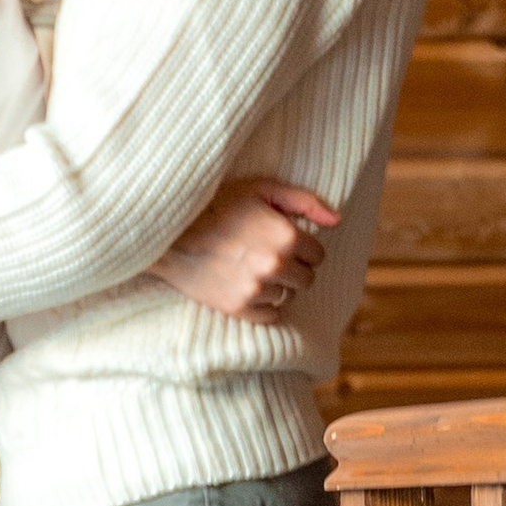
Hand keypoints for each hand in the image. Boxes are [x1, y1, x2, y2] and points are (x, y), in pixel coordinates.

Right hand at [150, 179, 339, 322]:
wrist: (168, 232)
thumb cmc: (216, 204)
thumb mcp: (262, 189)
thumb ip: (305, 202)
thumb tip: (337, 220)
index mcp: (287, 236)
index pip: (318, 254)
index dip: (302, 247)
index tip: (282, 242)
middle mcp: (275, 265)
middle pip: (306, 279)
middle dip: (293, 268)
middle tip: (267, 256)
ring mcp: (255, 289)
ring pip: (287, 297)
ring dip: (276, 286)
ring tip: (251, 269)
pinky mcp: (237, 307)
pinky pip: (269, 316)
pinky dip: (263, 305)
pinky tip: (246, 286)